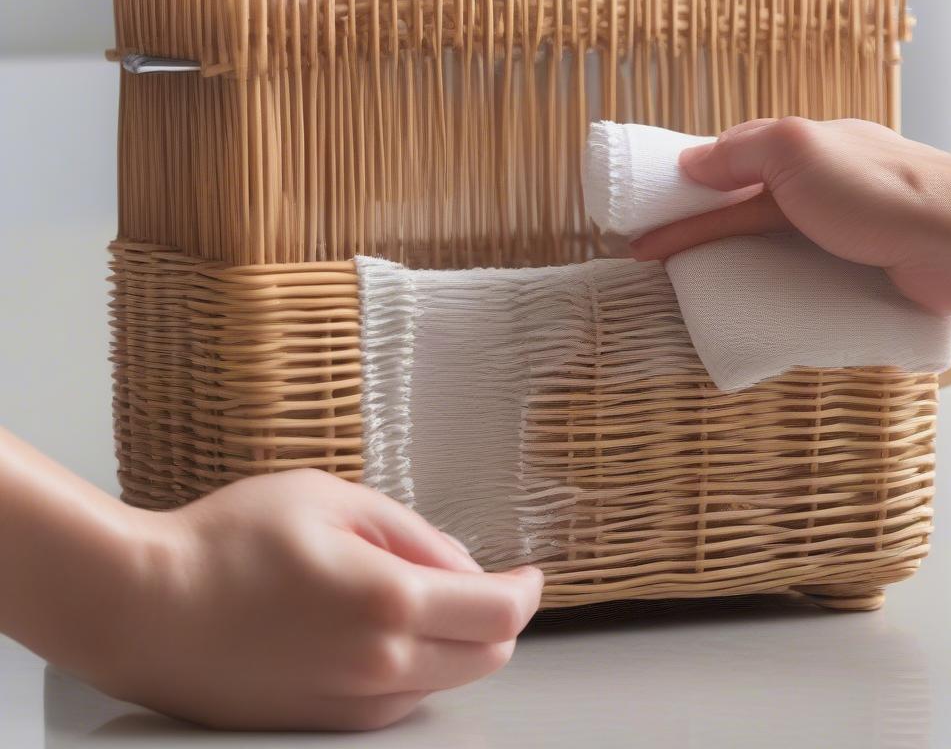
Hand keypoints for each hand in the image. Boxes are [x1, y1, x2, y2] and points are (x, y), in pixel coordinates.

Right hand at [0, 429, 542, 731]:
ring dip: (455, 643)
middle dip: (498, 618)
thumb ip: (410, 532)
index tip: (530, 574)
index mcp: (390, 601)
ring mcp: (353, 704)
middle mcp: (382, 667)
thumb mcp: (331, 500)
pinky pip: (399, 701)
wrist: (147, 608)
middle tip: (481, 582)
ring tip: (415, 596)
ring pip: (446, 681)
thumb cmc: (231, 541)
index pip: (498, 612)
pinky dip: (415, 666)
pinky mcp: (324, 723)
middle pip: (486, 656)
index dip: (526, 590)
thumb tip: (464, 565)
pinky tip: (378, 630)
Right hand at [631, 117, 950, 321]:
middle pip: (740, 204)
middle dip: (694, 227)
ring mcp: (837, 228)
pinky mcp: (852, 269)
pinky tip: (745, 300)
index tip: (646, 214)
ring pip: (764, 242)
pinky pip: (792, 273)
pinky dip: (761, 282)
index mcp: (805, 147)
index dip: (685, 185)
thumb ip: (741, 149)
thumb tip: (691, 161)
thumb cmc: (880, 191)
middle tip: (650, 255)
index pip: (730, 160)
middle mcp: (819, 182)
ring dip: (723, 258)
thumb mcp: (797, 150)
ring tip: (686, 284)